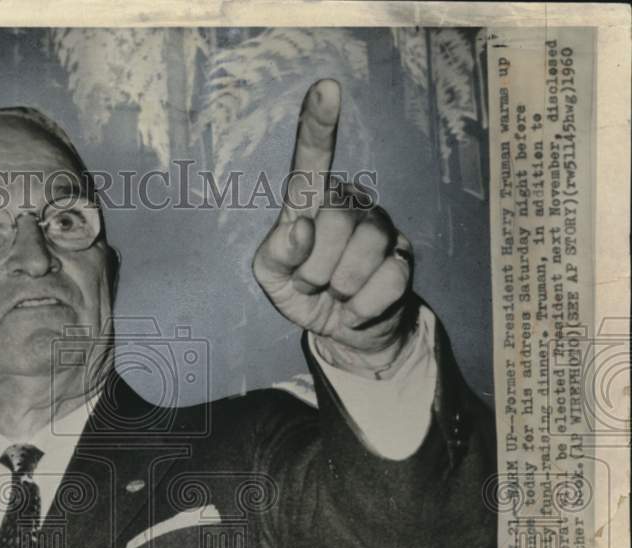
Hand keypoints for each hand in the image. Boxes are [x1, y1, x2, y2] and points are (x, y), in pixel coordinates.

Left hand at [252, 79, 414, 374]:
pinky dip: (362, 308)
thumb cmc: (301, 291)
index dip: (318, 124)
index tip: (326, 88)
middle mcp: (350, 203)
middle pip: (333, 222)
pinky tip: (356, 307)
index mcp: (311, 200)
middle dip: (313, 268)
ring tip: (334, 293)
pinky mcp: (405, 258)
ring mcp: (381, 228)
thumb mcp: (271, 277)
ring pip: (362, 252)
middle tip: (311, 283)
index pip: (311, 159)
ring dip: (339, 288)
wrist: (342, 330)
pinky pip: (386, 282)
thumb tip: (300, 230)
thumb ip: (275, 253)